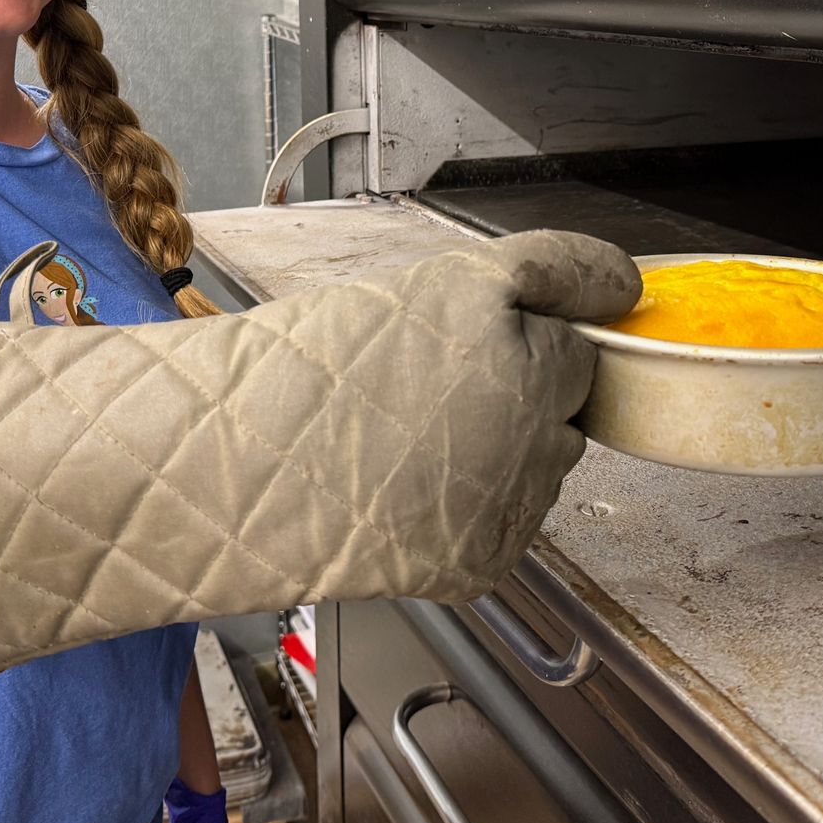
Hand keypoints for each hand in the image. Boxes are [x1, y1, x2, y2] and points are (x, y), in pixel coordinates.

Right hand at [0, 229, 642, 674]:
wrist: (218, 479)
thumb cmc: (276, 379)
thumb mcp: (385, 302)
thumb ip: (485, 304)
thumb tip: (591, 302)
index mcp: (486, 298)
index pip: (572, 274)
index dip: (579, 281)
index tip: (605, 287)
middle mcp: (521, 378)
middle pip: (569, 370)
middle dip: (531, 373)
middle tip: (445, 390)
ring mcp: (516, 472)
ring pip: (553, 447)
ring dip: (515, 441)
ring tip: (416, 448)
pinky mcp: (496, 548)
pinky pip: (519, 514)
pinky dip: (486, 507)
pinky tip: (414, 497)